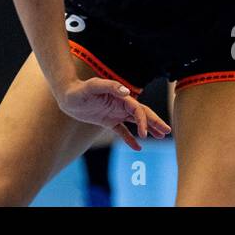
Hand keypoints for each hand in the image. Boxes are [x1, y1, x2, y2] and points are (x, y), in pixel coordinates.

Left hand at [56, 78, 170, 150]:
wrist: (67, 95)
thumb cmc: (80, 89)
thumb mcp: (93, 86)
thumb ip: (110, 86)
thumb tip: (127, 92)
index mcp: (120, 96)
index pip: (137, 109)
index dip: (143, 121)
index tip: (144, 134)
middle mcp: (121, 104)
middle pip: (142, 114)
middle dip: (155, 122)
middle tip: (167, 131)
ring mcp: (115, 112)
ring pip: (136, 121)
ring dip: (148, 128)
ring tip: (160, 136)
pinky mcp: (108, 120)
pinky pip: (122, 131)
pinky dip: (130, 139)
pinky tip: (137, 148)